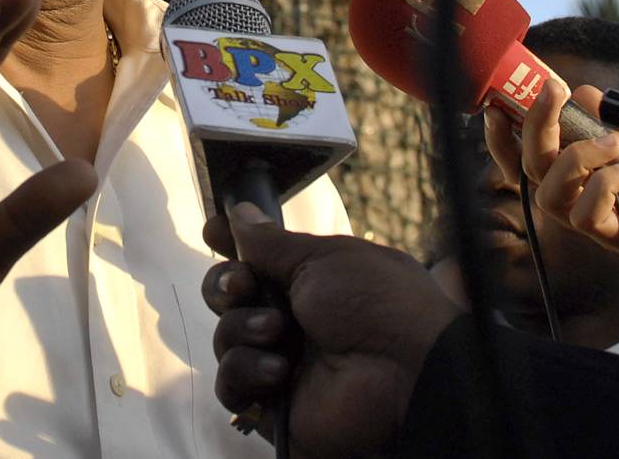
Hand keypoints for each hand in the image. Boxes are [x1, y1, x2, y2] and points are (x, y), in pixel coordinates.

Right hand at [202, 204, 462, 458]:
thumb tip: (240, 213)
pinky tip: (277, 371)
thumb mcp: (324, 258)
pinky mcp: (272, 405)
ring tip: (277, 332)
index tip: (213, 230)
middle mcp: (293, 321)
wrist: (405, 374)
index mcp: (311, 282)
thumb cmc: (377, 304)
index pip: (256, 260)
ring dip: (241, 328)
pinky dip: (246, 371)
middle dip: (225, 284)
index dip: (231, 245)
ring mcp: (281, 363)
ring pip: (225, 338)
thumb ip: (272, 242)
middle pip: (228, 297)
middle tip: (242, 286)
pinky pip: (231, 385)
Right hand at [484, 82, 618, 259]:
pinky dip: (604, 184)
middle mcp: (570, 196)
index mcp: (569, 171)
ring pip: (547, 193)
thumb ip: (607, 115)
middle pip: (527, 166)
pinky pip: (583, 215)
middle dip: (536, 124)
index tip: (495, 107)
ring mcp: (586, 218)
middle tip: (556, 91)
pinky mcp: (607, 235)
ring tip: (612, 142)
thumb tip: (581, 95)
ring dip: (576, 158)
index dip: (499, 137)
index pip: (519, 157)